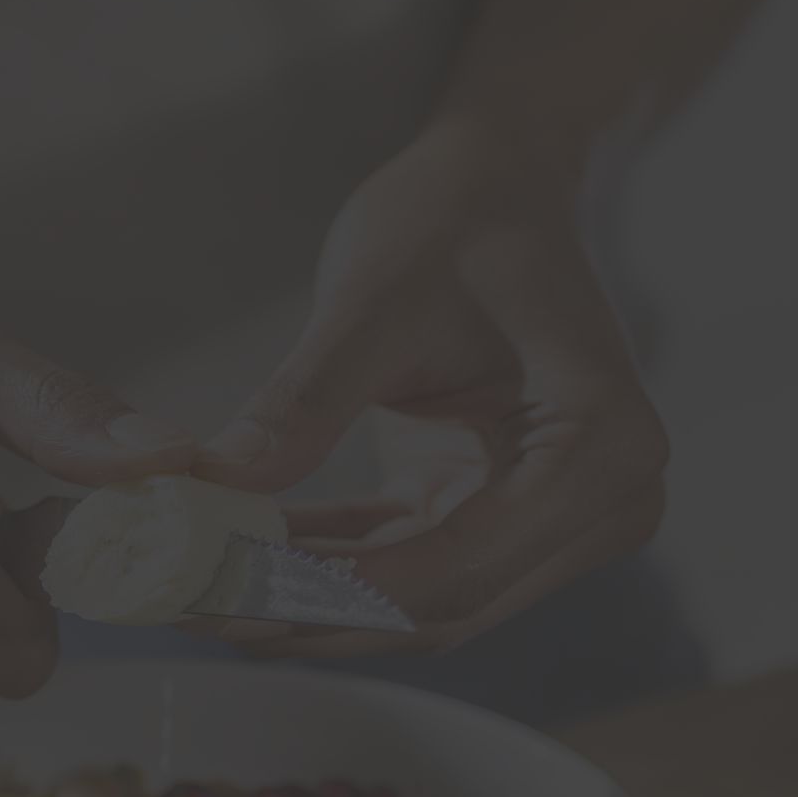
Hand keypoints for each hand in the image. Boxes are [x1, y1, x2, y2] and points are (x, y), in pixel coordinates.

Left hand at [194, 122, 667, 656]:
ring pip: (417, 603)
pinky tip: (235, 561)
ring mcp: (559, 521)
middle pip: (440, 603)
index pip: (458, 564)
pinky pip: (403, 565)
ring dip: (307, 603)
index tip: (231, 594)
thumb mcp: (373, 300)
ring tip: (196, 593)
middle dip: (310, 612)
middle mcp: (604, 503)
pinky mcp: (500, 518)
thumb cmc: (457, 216)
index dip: (337, 593)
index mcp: (603, 446)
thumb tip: (217, 488)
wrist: (497, 184)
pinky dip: (323, 566)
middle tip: (192, 606)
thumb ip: (302, 402)